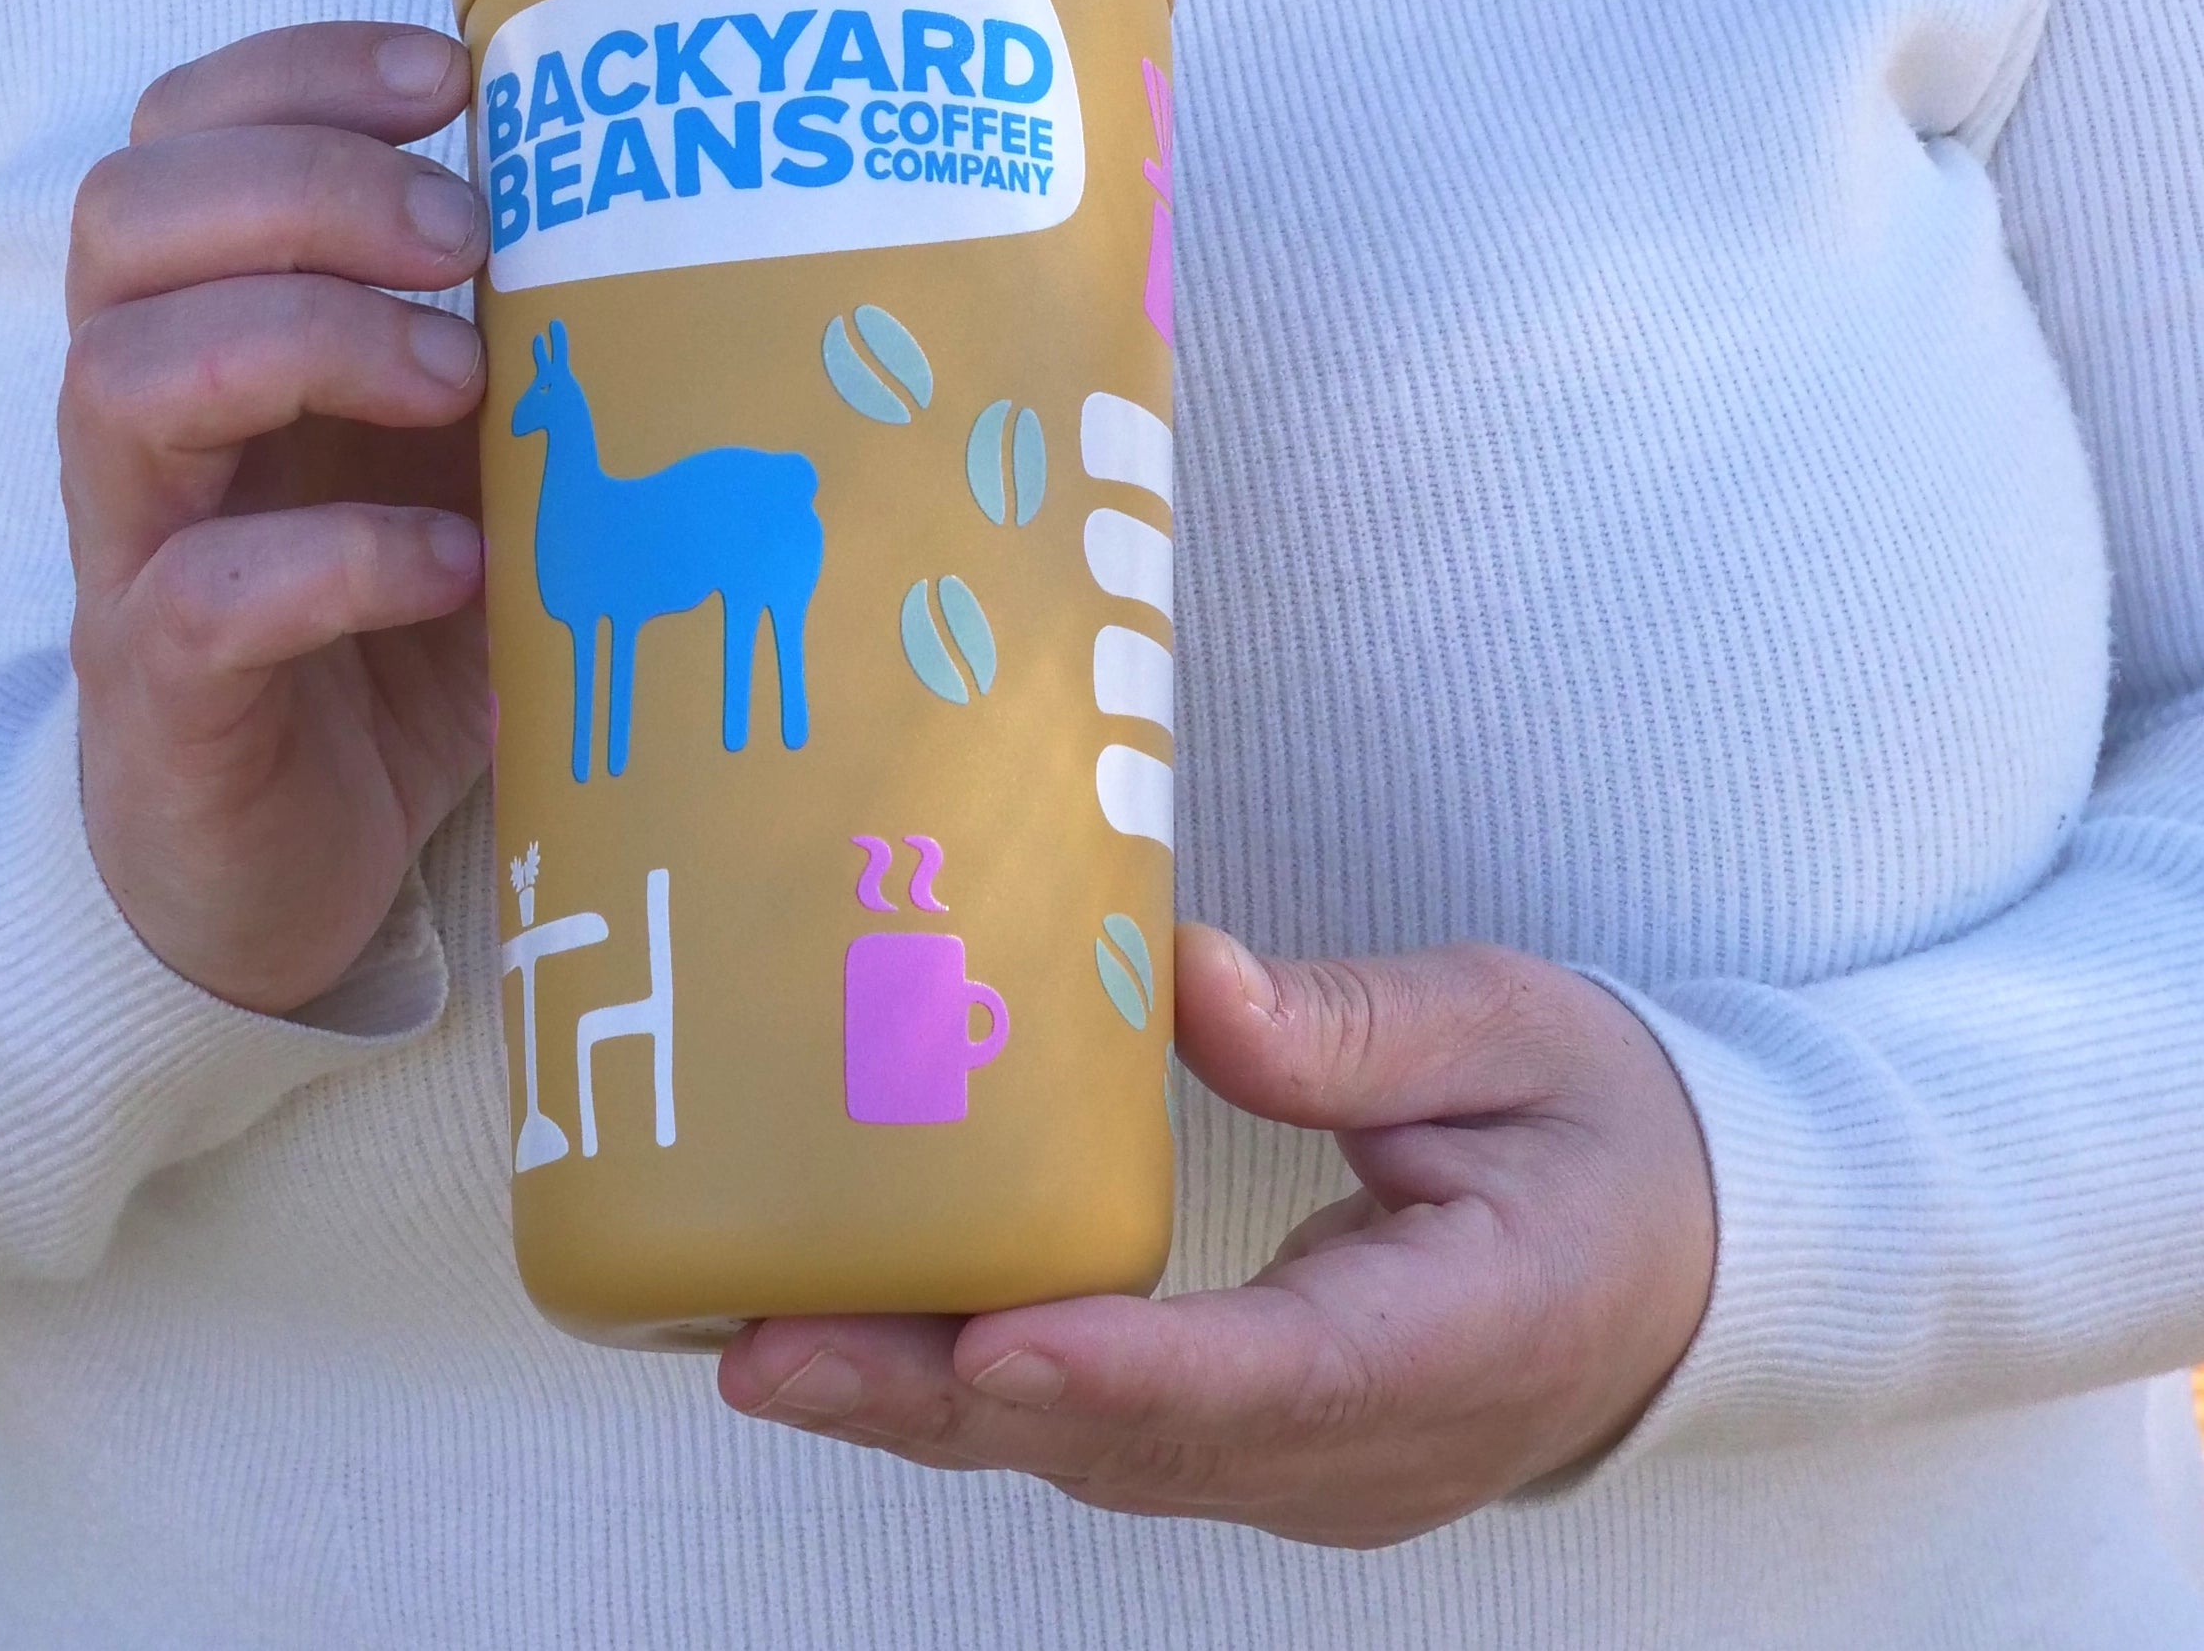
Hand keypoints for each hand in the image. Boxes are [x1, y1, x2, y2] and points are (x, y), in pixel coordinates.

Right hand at [63, 22, 491, 1015]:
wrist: (289, 855)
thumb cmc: (391, 624)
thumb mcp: (468, 458)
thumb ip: (514, 342)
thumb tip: (676, 217)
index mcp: (215, 325)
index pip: (184, 134)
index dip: (298, 74)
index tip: (451, 76)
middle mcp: (148, 420)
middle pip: (128, 218)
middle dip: (308, 187)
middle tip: (466, 237)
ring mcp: (138, 552)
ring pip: (126, 378)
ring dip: (311, 341)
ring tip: (464, 378)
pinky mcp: (166, 692)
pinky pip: (206, 593)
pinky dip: (343, 556)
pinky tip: (459, 561)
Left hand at [718, 927, 1714, 1546]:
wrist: (1687, 1262)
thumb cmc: (1605, 1128)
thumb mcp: (1514, 1033)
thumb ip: (1358, 1029)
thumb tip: (1186, 983)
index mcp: (1459, 1343)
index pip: (1270, 1382)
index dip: (1117, 1374)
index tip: (986, 1347)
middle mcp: (1363, 1447)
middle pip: (1131, 1445)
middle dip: (936, 1404)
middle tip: (764, 1354)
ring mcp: (1307, 1467)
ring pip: (1094, 1457)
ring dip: (925, 1408)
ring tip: (763, 1342)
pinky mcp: (1262, 1445)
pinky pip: (1106, 1436)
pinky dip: (978, 1400)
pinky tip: (866, 1342)